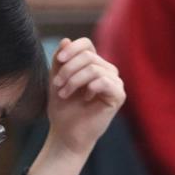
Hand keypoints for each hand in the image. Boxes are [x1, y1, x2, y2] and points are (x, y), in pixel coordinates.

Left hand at [45, 38, 125, 156]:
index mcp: (93, 64)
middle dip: (68, 69)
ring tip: (64, 94)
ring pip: (93, 68)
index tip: (59, 60)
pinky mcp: (118, 95)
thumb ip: (61, 60)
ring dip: (73, 80)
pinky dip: (89, 87)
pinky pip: (104, 81)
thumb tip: (66, 40)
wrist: (66, 134)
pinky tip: (84, 98)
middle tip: (57, 85)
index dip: (71, 49)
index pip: (86, 44)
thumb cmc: (63, 108)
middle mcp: (107, 70)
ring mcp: (114, 82)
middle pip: (87, 56)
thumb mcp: (56, 79)